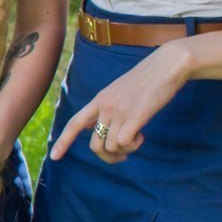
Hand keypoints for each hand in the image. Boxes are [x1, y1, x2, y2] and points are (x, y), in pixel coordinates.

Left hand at [49, 41, 191, 164]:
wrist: (167, 65)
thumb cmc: (148, 79)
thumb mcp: (120, 91)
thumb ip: (108, 107)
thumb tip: (97, 127)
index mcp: (99, 100)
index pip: (75, 123)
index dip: (63, 141)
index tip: (53, 157)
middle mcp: (105, 106)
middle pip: (94, 145)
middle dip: (107, 157)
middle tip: (122, 155)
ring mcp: (118, 111)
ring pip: (110, 147)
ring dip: (125, 150)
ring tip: (137, 139)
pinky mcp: (135, 115)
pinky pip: (123, 143)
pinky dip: (132, 145)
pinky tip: (141, 136)